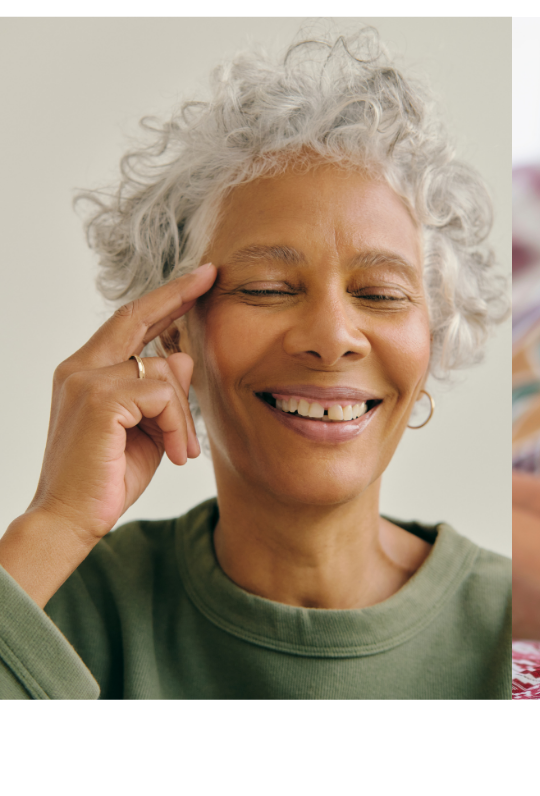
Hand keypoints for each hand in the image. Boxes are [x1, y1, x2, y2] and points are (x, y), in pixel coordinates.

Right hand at [28, 264, 216, 543]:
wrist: (70, 520)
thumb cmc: (108, 479)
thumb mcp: (147, 429)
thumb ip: (161, 392)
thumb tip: (181, 354)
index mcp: (85, 372)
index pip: (129, 323)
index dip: (164, 299)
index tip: (197, 279)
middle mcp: (80, 368)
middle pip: (137, 317)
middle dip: (178, 294)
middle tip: (213, 275)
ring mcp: (86, 381)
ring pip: (164, 371)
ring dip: (185, 415)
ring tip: (181, 451)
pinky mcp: (100, 400)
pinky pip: (163, 395)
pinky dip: (177, 425)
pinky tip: (173, 454)